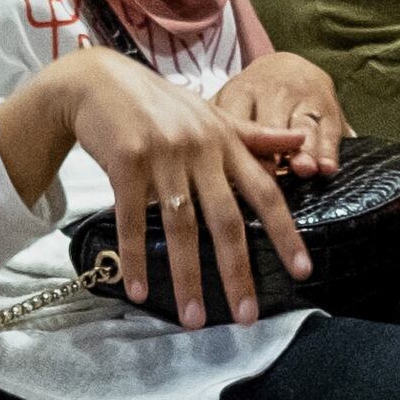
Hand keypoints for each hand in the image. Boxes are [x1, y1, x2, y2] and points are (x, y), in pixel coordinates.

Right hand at [28, 48, 311, 328]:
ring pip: (180, 227)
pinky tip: (139, 290)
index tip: (302, 270)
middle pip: (225, 219)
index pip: (264, 192)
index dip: (284, 232)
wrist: (97, 82)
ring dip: (187, 276)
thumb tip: (299, 145)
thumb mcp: (209, 115)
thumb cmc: (157, 104)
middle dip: (237, 272)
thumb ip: (253, 136)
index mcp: (225, 141)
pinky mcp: (125, 162)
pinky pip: (131, 219)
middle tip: (246, 317)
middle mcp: (200, 148)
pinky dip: (135, 258)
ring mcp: (162, 156)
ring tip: (193, 318)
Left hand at [209, 52, 343, 173]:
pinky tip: (328, 168)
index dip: (238, 145)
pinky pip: (329, 130)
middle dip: (273, 149)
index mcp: (241, 91)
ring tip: (305, 170)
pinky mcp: (327, 106)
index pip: (237, 121)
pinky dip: (329, 150)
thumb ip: (214, 125)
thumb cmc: (250, 97)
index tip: (236, 169)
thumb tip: (189, 160)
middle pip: (272, 124)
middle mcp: (273, 92)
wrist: (288, 66)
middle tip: (271, 173)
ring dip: (305, 150)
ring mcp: (302, 98)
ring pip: (303, 127)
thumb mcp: (228, 102)